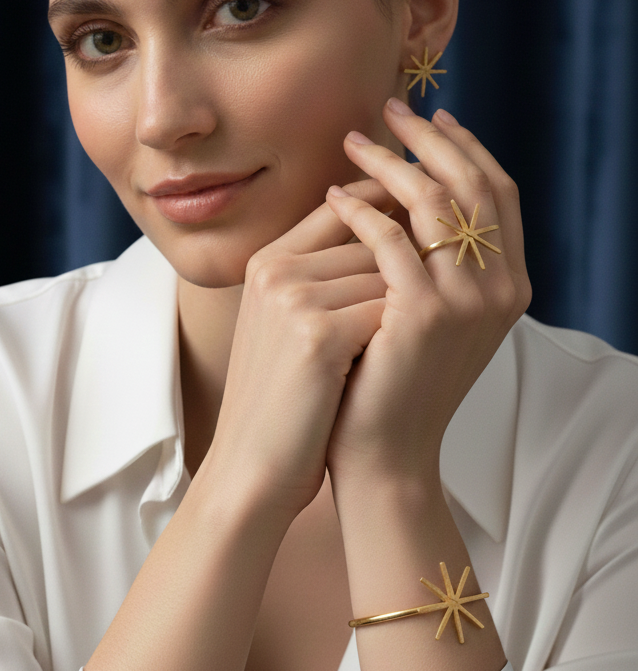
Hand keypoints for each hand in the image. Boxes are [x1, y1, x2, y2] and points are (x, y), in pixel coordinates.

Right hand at [206, 180, 394, 518]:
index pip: (342, 206)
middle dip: (403, 272)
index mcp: (268, 260)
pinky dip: (399, 334)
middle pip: (373, 238)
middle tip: (411, 312)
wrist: (252, 465)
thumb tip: (394, 232)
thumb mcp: (289, 323)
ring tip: (396, 345)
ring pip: (388, 272)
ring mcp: (292, 296)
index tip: (418, 245)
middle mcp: (276, 268)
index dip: (388, 219)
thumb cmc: (283, 395)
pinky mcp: (316, 332)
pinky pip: (388, 308)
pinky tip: (389, 363)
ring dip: (404, 307)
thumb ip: (325, 273)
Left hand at [324, 100, 531, 483]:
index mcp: (509, 285)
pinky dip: (358, 210)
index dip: (468, 149)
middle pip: (471, 184)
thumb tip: (407, 191)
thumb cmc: (394, 380)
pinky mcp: (424, 314)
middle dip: (431, 140)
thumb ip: (437, 261)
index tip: (435, 119)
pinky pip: (389, 238)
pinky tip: (332, 197)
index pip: (497, 193)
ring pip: (432, 202)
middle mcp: (502, 289)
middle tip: (391, 109)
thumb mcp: (431, 314)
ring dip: (389, 164)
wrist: (383, 451)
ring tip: (352, 143)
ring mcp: (469, 302)